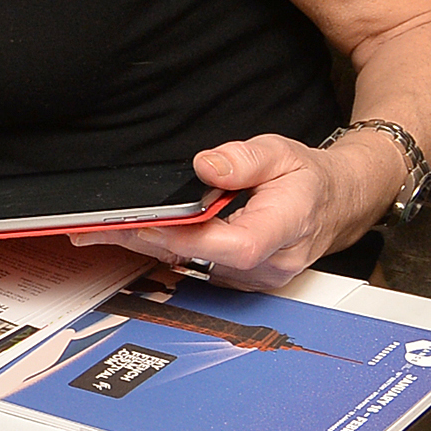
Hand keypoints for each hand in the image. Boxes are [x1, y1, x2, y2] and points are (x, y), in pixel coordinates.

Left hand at [73, 134, 396, 289]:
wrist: (337, 204)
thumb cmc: (308, 179)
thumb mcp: (281, 152)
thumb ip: (244, 159)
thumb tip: (207, 167)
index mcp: (283, 231)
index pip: (230, 246)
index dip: (184, 238)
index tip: (145, 222)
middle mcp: (267, 265)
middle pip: (196, 259)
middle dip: (142, 240)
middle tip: (93, 228)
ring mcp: (252, 278)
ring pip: (188, 265)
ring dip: (143, 247)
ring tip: (95, 232)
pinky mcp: (237, 279)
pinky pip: (193, 267)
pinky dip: (161, 250)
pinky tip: (129, 236)